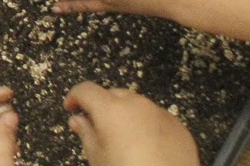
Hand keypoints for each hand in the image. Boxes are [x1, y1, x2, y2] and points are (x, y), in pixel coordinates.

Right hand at [65, 82, 198, 165]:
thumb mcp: (98, 159)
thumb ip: (86, 135)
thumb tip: (78, 120)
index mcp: (111, 110)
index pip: (86, 90)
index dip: (74, 96)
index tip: (71, 109)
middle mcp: (137, 104)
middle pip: (113, 95)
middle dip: (102, 106)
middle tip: (98, 128)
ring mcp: (160, 113)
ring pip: (137, 105)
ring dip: (126, 114)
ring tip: (125, 139)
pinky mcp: (179, 127)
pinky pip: (157, 118)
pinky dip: (147, 125)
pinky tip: (148, 146)